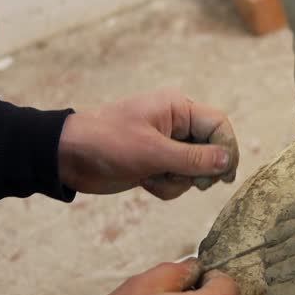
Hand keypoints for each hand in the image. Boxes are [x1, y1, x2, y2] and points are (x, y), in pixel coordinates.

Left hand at [57, 90, 239, 198]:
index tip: (223, 176)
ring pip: (193, 169)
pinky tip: (144, 182)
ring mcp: (164, 144)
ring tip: (152, 177)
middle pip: (209, 149)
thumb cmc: (107, 143)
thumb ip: (193, 158)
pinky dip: (165, 186)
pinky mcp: (154, 162)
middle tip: (189, 182)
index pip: (218, 125)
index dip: (226, 149)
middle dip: (198, 170)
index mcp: (177, 108)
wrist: (67, 156)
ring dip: (177, 181)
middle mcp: (175, 124)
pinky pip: (176, 178)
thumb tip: (227, 161)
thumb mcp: (152, 152)